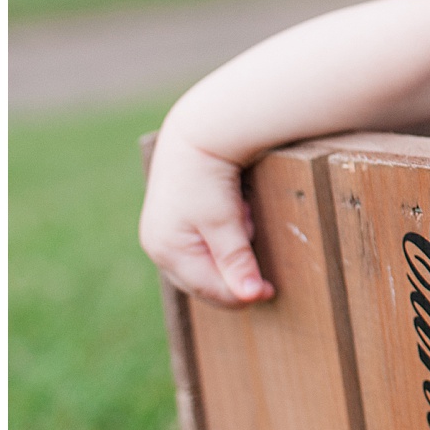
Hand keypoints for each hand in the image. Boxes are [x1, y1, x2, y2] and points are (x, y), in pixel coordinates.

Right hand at [140, 130, 274, 306]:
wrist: (195, 133)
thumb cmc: (207, 177)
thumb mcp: (225, 220)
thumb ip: (235, 260)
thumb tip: (249, 297)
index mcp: (166, 251)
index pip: (208, 289)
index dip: (241, 294)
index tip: (271, 291)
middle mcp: (158, 248)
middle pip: (204, 281)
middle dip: (234, 267)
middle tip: (256, 237)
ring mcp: (163, 235)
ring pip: (206, 263)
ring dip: (231, 248)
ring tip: (243, 214)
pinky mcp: (174, 222)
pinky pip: (204, 244)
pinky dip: (225, 235)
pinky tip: (236, 211)